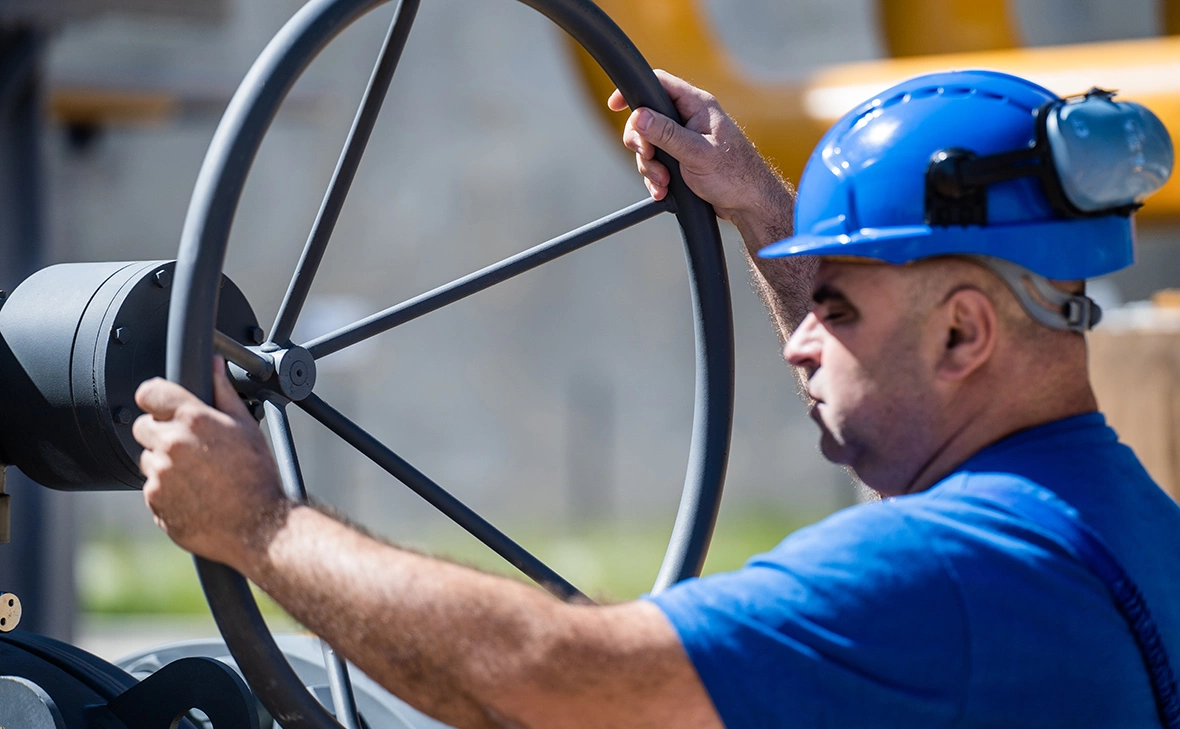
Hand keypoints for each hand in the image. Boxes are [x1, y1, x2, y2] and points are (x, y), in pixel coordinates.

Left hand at [133, 356, 287, 567]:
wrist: (258, 525)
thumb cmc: (257, 476)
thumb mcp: (246, 426)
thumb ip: (223, 391)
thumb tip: (213, 364)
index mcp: (193, 419)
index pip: (149, 393)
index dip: (156, 399)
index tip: (163, 407)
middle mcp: (171, 444)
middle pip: (143, 427)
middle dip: (161, 433)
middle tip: (191, 447)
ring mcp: (159, 474)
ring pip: (147, 459)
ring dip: (164, 463)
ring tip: (198, 475)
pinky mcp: (155, 501)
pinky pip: (151, 488)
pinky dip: (167, 490)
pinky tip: (195, 494)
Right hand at [608, 70, 792, 229]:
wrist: (749, 204)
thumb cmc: (734, 175)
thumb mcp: (696, 153)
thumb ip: (666, 133)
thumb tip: (638, 115)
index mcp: (696, 105)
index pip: (658, 83)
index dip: (635, 91)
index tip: (614, 106)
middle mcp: (689, 118)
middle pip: (646, 118)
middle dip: (642, 143)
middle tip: (649, 157)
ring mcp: (685, 139)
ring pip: (649, 144)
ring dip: (650, 166)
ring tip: (664, 183)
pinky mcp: (682, 158)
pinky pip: (658, 162)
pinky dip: (656, 178)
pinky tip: (664, 191)